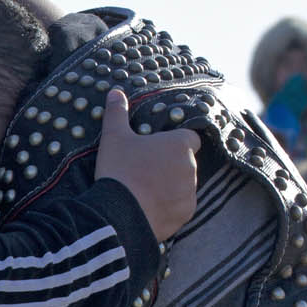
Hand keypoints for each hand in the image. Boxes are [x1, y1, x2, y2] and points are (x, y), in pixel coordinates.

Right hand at [96, 87, 200, 241]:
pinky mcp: (186, 214)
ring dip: (171, 186)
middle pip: (186, 163)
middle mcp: (192, 167)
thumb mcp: (114, 138)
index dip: (175, 143)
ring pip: (184, 185)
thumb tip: (115, 92)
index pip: (190, 139)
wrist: (119, 214)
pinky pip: (181, 207)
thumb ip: (117, 114)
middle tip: (146, 172)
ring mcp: (191, 192)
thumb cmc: (119, 170)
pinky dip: (170, 207)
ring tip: (146, 191)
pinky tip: (150, 208)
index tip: (157, 150)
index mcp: (180, 145)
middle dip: (172, 166)